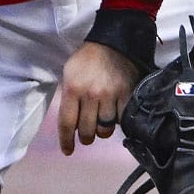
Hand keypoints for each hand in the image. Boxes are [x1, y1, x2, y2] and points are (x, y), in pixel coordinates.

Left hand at [56, 40, 139, 154]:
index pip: (67, 123)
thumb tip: (70, 123)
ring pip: (105, 130)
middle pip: (87, 131)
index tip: (68, 151)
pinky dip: (117, 122)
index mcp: (72, 89)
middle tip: (88, 134)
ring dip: (102, 131)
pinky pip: (121, 120)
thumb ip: (68, 97)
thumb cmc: (87, 59)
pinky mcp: (127, 96)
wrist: (114, 42)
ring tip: (102, 123)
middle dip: (86, 137)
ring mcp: (110, 96)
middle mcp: (91, 95)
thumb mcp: (69, 73)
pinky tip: (115, 115)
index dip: (66, 141)